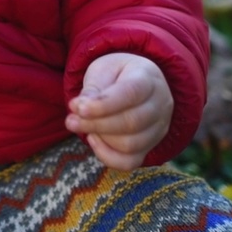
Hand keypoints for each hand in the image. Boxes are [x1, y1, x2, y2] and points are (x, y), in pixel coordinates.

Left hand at [65, 53, 173, 170]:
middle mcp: (160, 104)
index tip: (78, 108)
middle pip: (132, 123)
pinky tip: (94, 139)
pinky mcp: (150, 146)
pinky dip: (107, 156)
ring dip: (100, 139)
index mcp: (148, 77)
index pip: (131, 93)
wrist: (136, 82)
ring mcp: (158, 128)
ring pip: (131, 144)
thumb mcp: (103, 70)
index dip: (103, 105)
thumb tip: (79, 109)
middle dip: (96, 124)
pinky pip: (130, 162)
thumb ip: (93, 88)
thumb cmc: (117, 75)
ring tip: (81, 125)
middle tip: (71, 121)